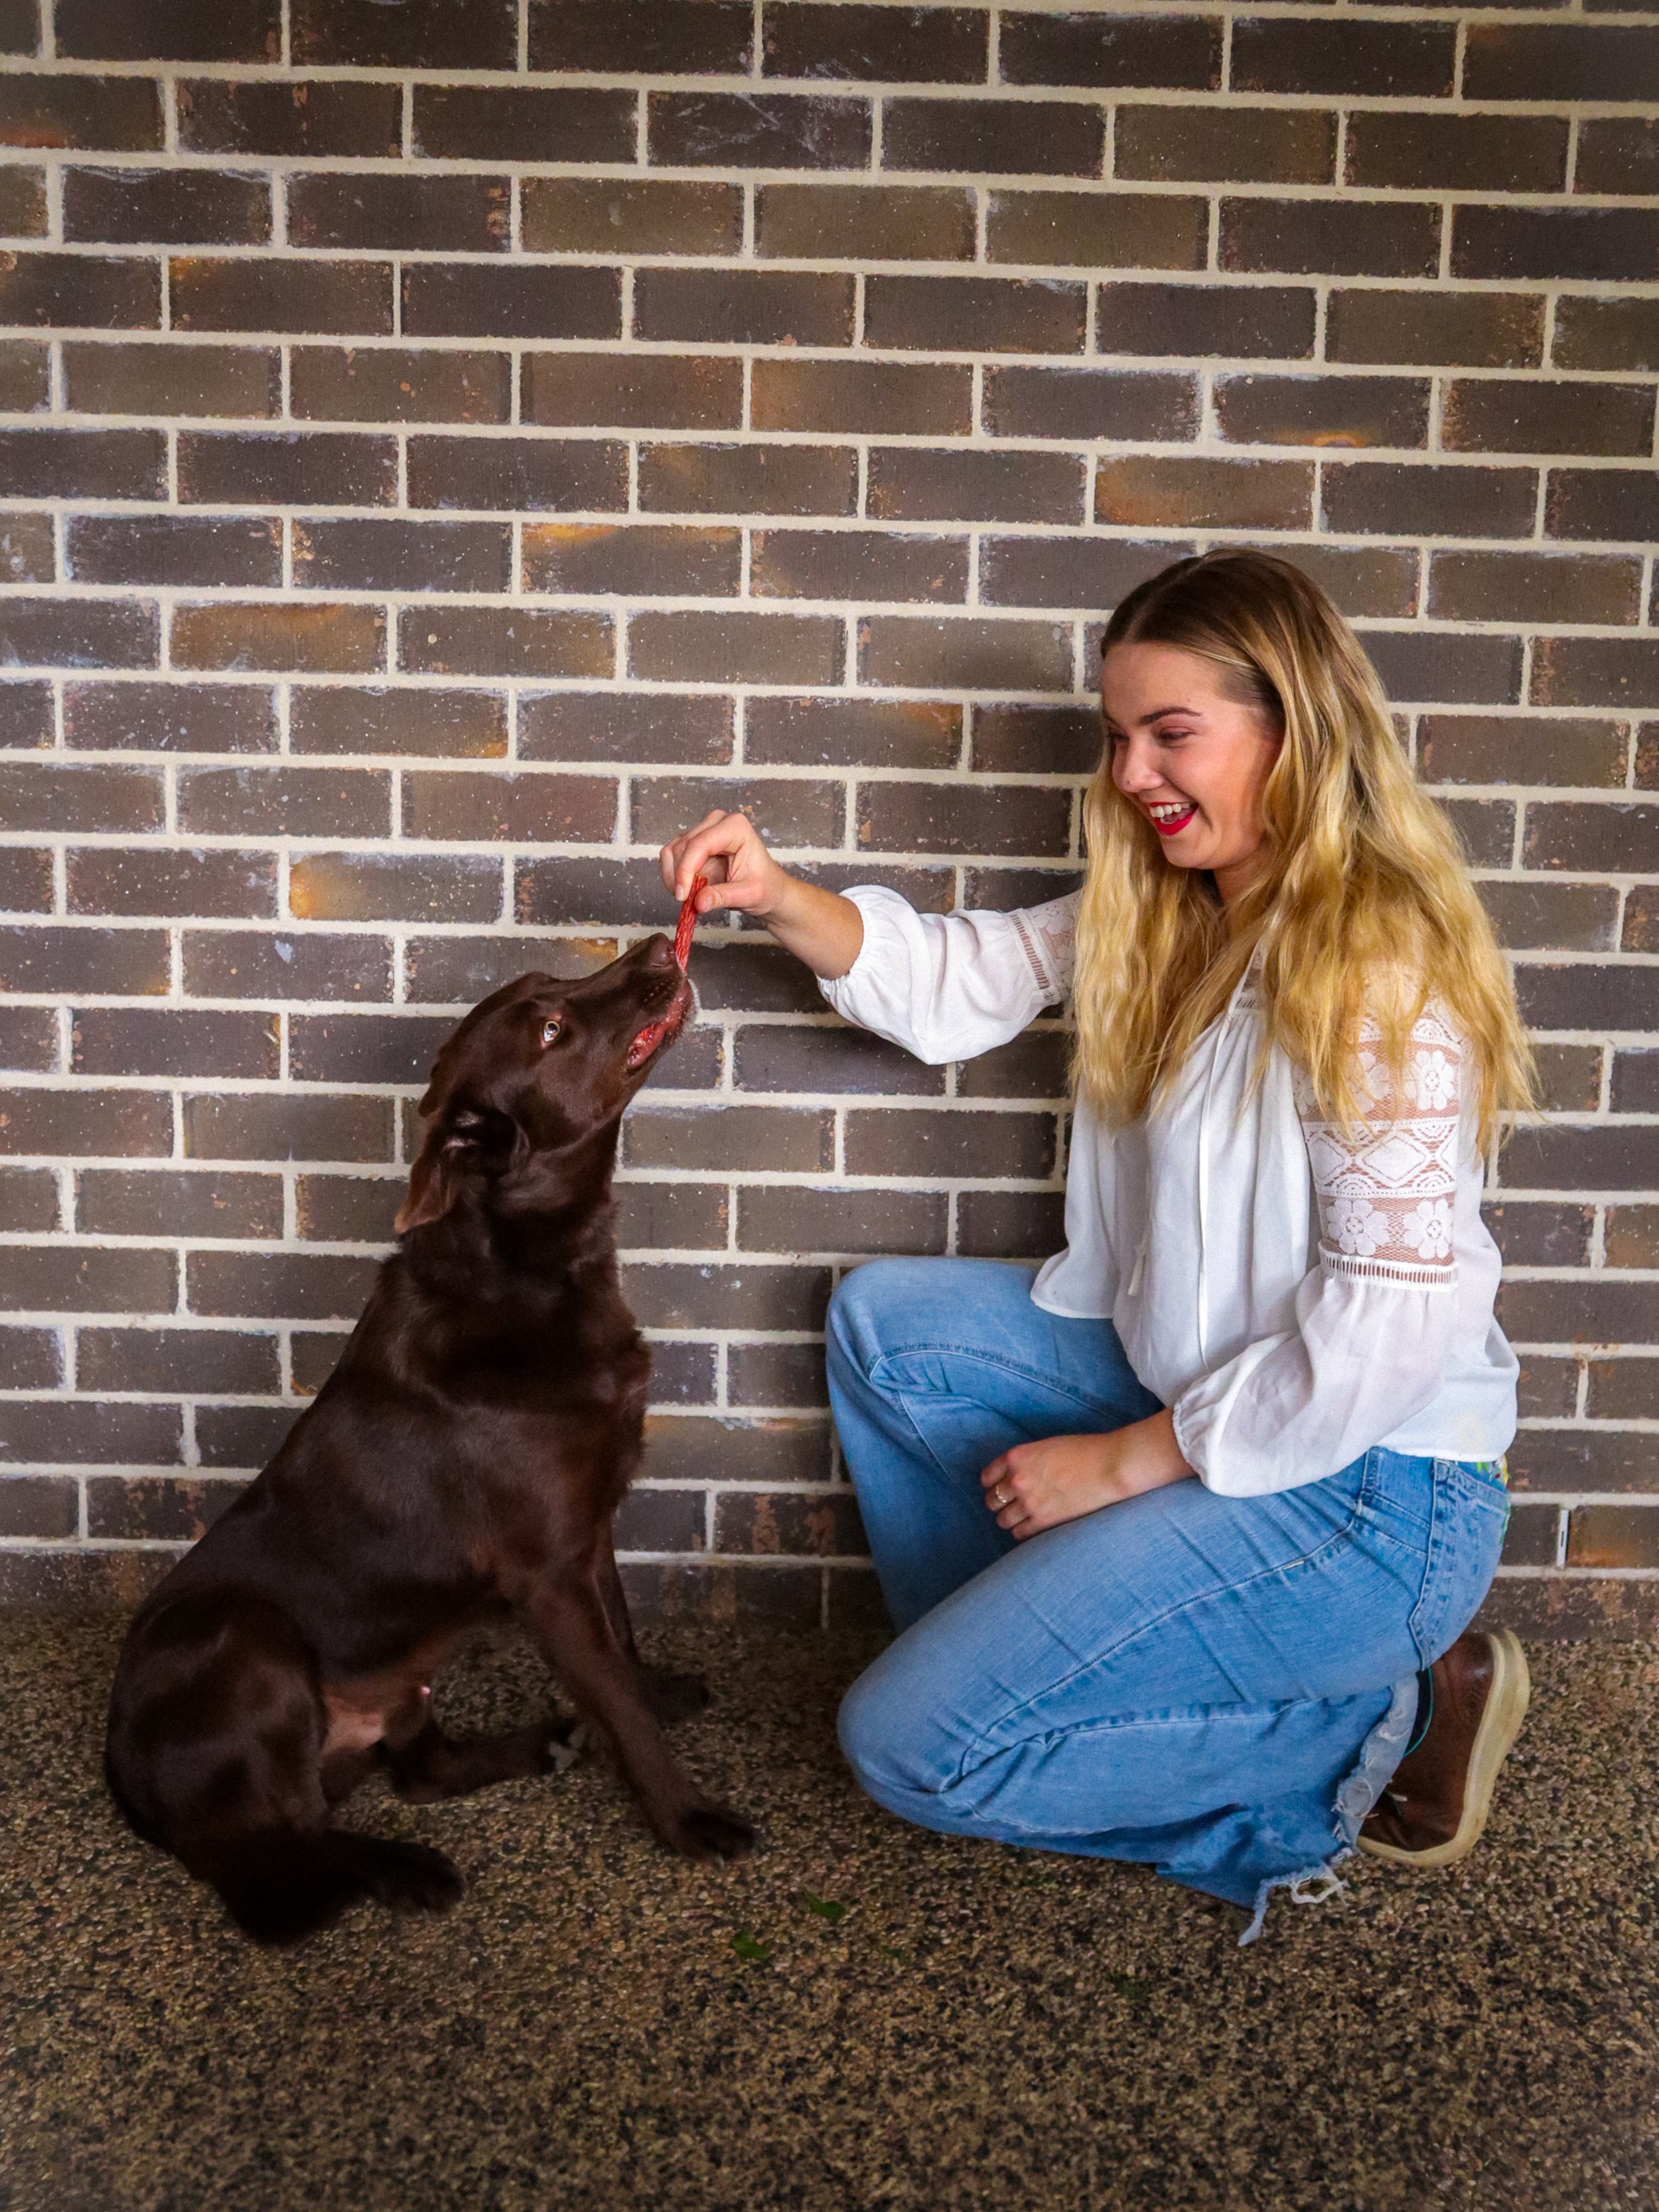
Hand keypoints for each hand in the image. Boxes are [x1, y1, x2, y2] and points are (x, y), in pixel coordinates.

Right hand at [657, 809, 864, 979]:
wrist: (774, 896)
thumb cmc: (770, 892)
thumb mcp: (751, 896)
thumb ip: (725, 895)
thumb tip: (699, 901)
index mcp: (734, 827)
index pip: (699, 844)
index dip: (687, 868)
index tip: (682, 895)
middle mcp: (718, 823)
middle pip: (681, 845)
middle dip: (679, 874)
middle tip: (684, 901)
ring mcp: (706, 833)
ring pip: (672, 851)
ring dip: (674, 876)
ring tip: (690, 898)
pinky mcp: (697, 846)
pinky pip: (673, 858)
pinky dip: (674, 877)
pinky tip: (688, 892)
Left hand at [980, 1411, 1193, 1539]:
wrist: (1109, 1467)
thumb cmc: (1084, 1452)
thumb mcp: (1046, 1447)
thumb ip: (1027, 1461)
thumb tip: (1015, 1476)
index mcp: (1016, 1457)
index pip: (988, 1477)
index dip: (993, 1484)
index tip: (999, 1489)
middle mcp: (1017, 1480)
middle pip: (992, 1500)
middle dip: (999, 1503)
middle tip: (1011, 1504)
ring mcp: (1029, 1502)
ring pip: (1002, 1520)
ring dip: (1010, 1519)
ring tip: (1023, 1517)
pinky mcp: (1043, 1521)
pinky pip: (1019, 1534)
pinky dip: (1023, 1531)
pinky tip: (1033, 1526)